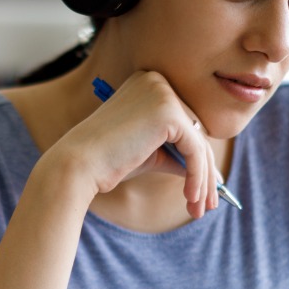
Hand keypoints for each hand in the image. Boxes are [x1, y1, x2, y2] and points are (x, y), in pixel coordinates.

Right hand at [52, 70, 220, 217]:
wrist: (78, 165)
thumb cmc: (108, 162)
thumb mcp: (150, 154)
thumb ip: (177, 154)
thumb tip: (210, 172)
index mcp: (149, 84)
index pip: (184, 121)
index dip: (197, 156)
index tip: (205, 187)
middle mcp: (157, 80)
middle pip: (195, 130)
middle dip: (205, 171)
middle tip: (209, 203)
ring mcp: (163, 93)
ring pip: (198, 142)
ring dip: (204, 179)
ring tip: (201, 209)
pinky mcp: (168, 112)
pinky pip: (194, 149)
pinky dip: (197, 176)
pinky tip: (191, 198)